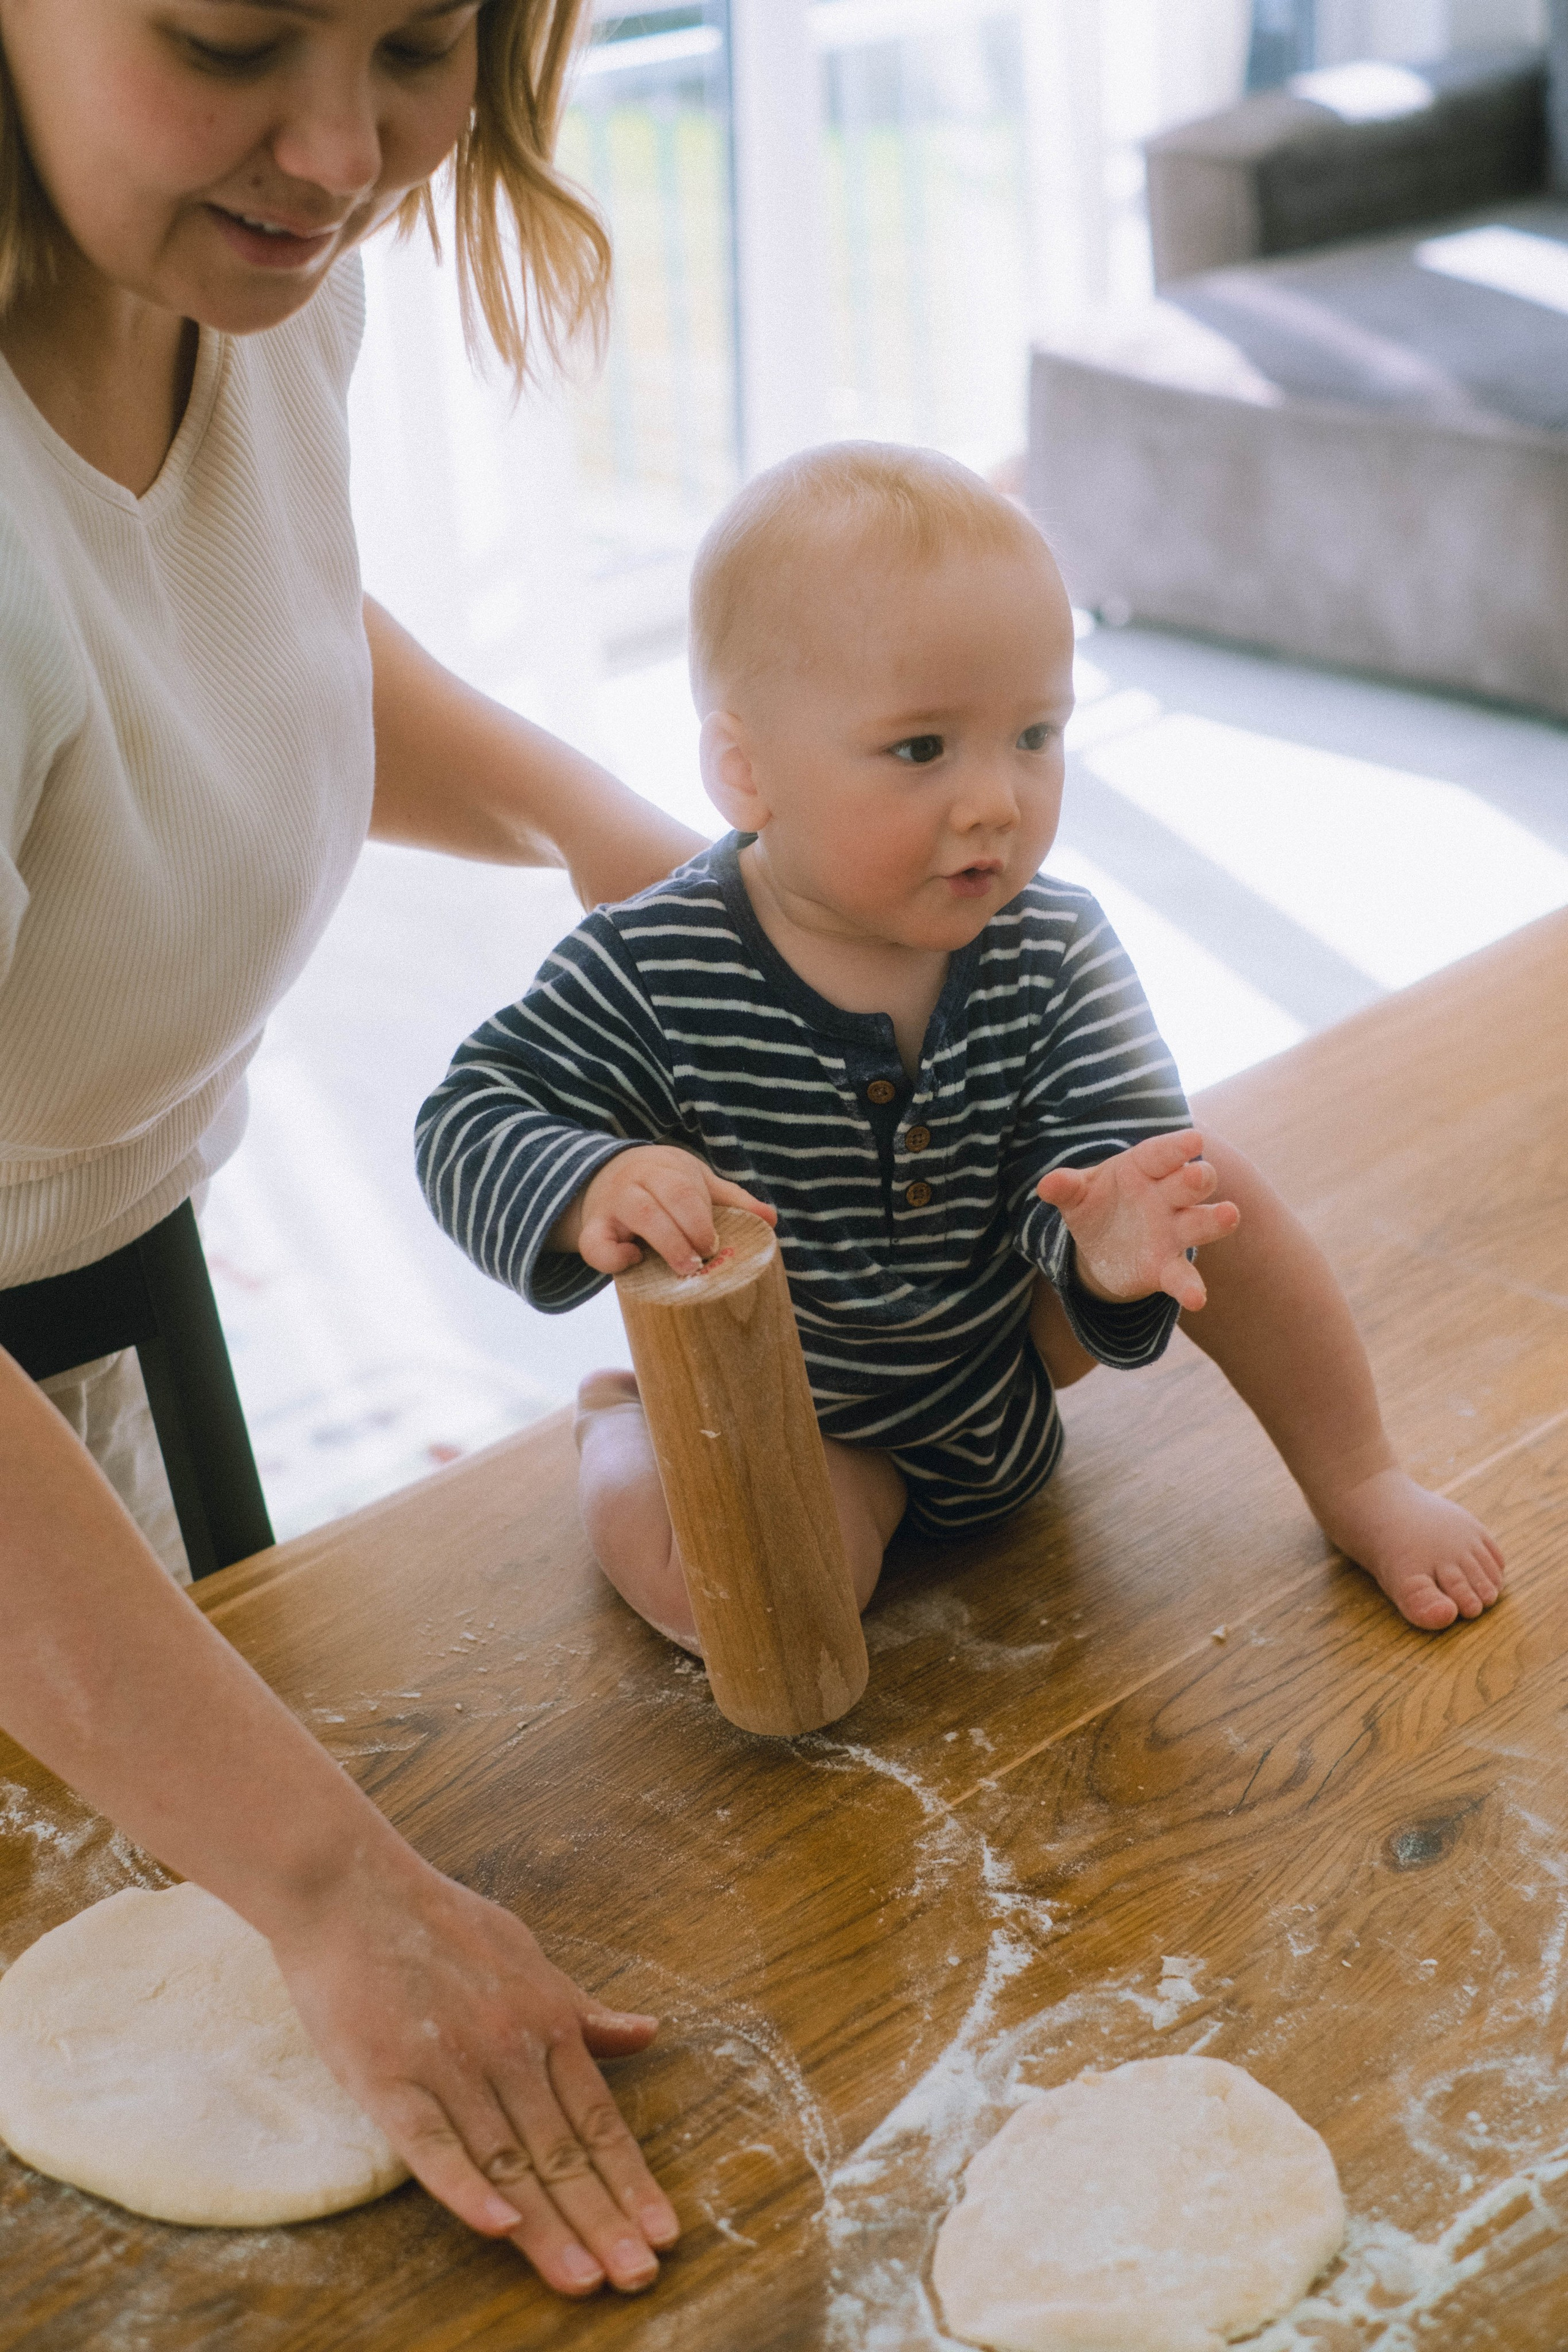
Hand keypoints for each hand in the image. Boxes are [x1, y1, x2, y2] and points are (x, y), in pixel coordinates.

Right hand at [269, 1844, 679, 2296]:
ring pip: (508, 2161)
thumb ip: (582, 2010)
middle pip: (562, 2152)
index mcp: (545, 2021)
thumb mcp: (527, 1956)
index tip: (665, 2233)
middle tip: (640, 2277)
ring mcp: (449, 2066)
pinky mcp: (388, 2079)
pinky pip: (433, 2145)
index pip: (597, 2120)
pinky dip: (466, 2187)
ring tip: (585, 2280)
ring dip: (548, 2226)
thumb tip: (646, 2033)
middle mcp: (508, 2049)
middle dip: (604, 2220)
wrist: (352, 1887)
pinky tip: (499, 2227)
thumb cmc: (439, 1921)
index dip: (631, 2179)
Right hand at [557, 1147, 774, 1276]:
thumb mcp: (696, 1181)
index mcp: (665, 1169)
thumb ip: (731, 1199)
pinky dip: (613, 1258)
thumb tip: (771, 1219)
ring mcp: (612, 1204)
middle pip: (663, 1202)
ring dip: (665, 1244)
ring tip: (684, 1268)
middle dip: (686, 1234)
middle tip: (702, 1262)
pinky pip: (594, 1245)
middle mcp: (636, 1182)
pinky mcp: (591, 1229)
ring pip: (638, 1217)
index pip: (683, 1190)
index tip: (714, 1245)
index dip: (701, 1220)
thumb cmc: (662, 1182)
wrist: (603, 1173)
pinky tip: (633, 1261)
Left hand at [1036, 1129, 1239, 1310]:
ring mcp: (1172, 1232)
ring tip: (1229, 1215)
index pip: (1162, 1153)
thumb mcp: (1076, 1195)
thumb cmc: (1096, 1204)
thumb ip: (1066, 1188)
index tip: (1194, 1140)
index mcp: (1143, 1168)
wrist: (1102, 1245)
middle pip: (1189, 1184)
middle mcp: (1166, 1197)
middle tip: (1199, 1175)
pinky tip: (1196, 1299)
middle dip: (1197, 1179)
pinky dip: (1189, 1287)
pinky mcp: (1167, 1267)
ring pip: (1199, 1223)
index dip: (1177, 1147)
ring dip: (1213, 1220)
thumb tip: (1046, 1185)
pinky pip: (1182, 1276)